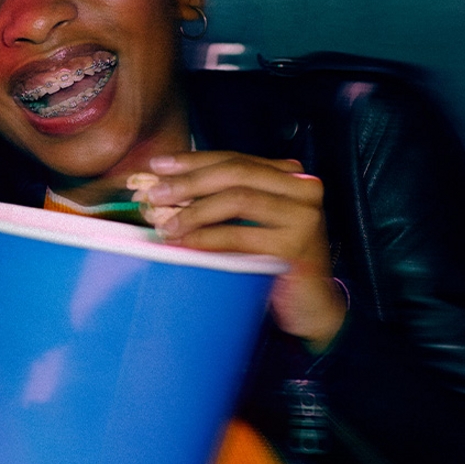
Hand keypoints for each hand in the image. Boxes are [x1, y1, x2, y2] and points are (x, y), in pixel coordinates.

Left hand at [133, 151, 345, 350]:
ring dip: (195, 210)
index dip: (194, 160)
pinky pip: (241, 235)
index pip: (234, 159)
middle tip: (155, 194)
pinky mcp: (297, 245)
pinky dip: (207, 237)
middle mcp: (302, 188)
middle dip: (189, 182)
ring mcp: (304, 216)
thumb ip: (218, 198)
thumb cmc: (271, 259)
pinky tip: (184, 242)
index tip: (158, 166)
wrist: (309, 305)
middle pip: (236, 173)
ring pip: (238, 199)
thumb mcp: (247, 221)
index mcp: (288, 175)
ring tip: (166, 223)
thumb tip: (164, 184)